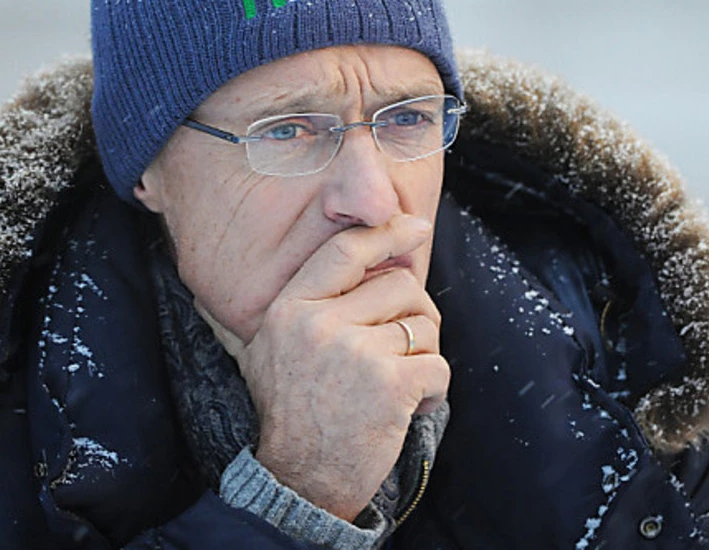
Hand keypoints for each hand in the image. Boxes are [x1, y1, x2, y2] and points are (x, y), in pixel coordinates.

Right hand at [235, 215, 449, 520]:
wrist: (296, 481)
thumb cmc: (290, 414)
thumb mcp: (269, 348)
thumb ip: (301, 302)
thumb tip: (354, 256)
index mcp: (290, 308)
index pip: (345, 250)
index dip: (387, 233)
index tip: (417, 228)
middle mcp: (320, 323)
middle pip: (400, 284)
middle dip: (415, 314)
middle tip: (404, 348)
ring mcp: (355, 353)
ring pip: (423, 323)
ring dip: (425, 353)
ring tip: (402, 382)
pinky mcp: (390, 385)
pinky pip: (439, 365)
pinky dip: (435, 389)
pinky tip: (413, 406)